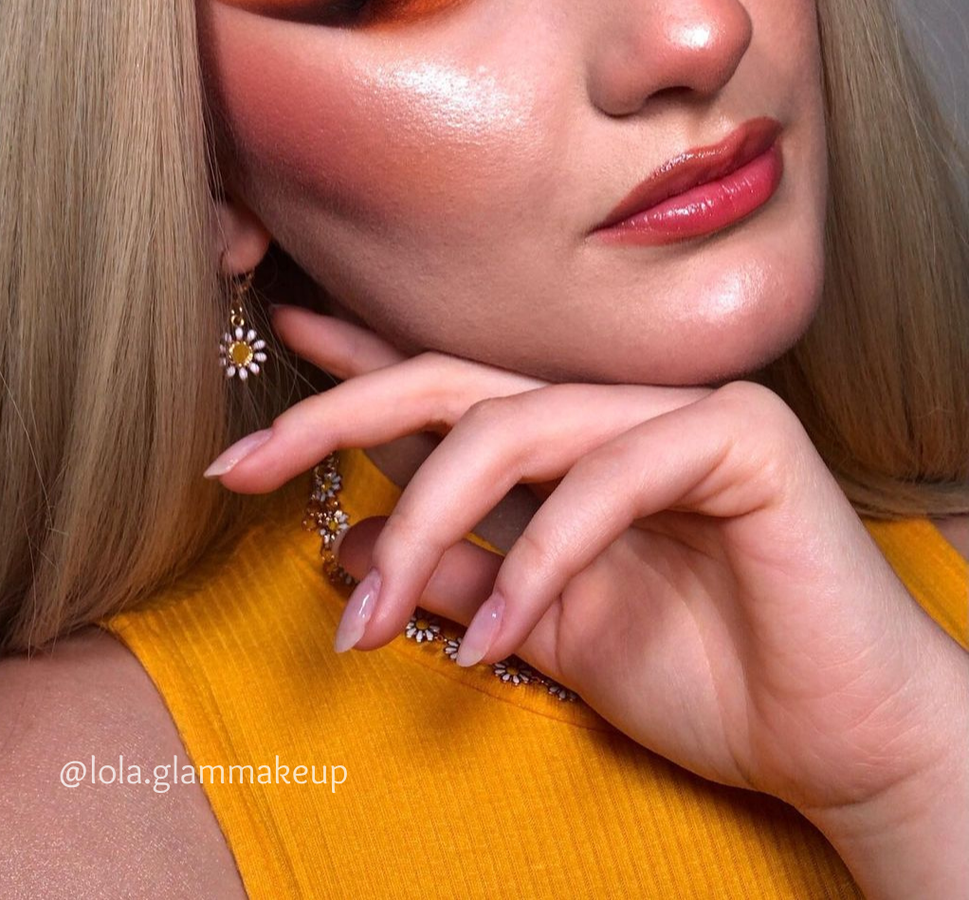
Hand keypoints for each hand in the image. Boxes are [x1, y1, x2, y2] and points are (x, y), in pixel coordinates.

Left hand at [208, 304, 962, 827]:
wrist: (840, 738)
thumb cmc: (709, 676)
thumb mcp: (550, 630)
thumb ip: (461, 578)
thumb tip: (345, 542)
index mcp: (575, 444)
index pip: (451, 389)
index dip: (357, 368)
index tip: (272, 344)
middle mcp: (618, 408)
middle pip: (456, 383)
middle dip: (339, 417)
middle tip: (242, 467)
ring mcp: (680, 409)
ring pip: (513, 429)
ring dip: (424, 530)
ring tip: (370, 624)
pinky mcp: (738, 435)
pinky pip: (604, 480)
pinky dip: (537, 562)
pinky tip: (493, 641)